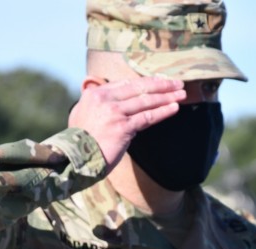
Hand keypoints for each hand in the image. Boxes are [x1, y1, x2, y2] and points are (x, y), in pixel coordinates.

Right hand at [69, 77, 185, 170]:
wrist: (73, 159)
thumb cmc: (79, 142)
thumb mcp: (81, 115)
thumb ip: (95, 104)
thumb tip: (106, 98)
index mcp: (95, 94)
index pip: (126, 84)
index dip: (146, 82)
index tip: (161, 81)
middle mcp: (104, 99)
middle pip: (139, 88)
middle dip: (161, 85)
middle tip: (178, 83)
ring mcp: (114, 112)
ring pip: (146, 101)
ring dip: (167, 96)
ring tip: (181, 94)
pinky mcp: (122, 127)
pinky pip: (148, 117)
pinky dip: (163, 111)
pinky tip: (174, 108)